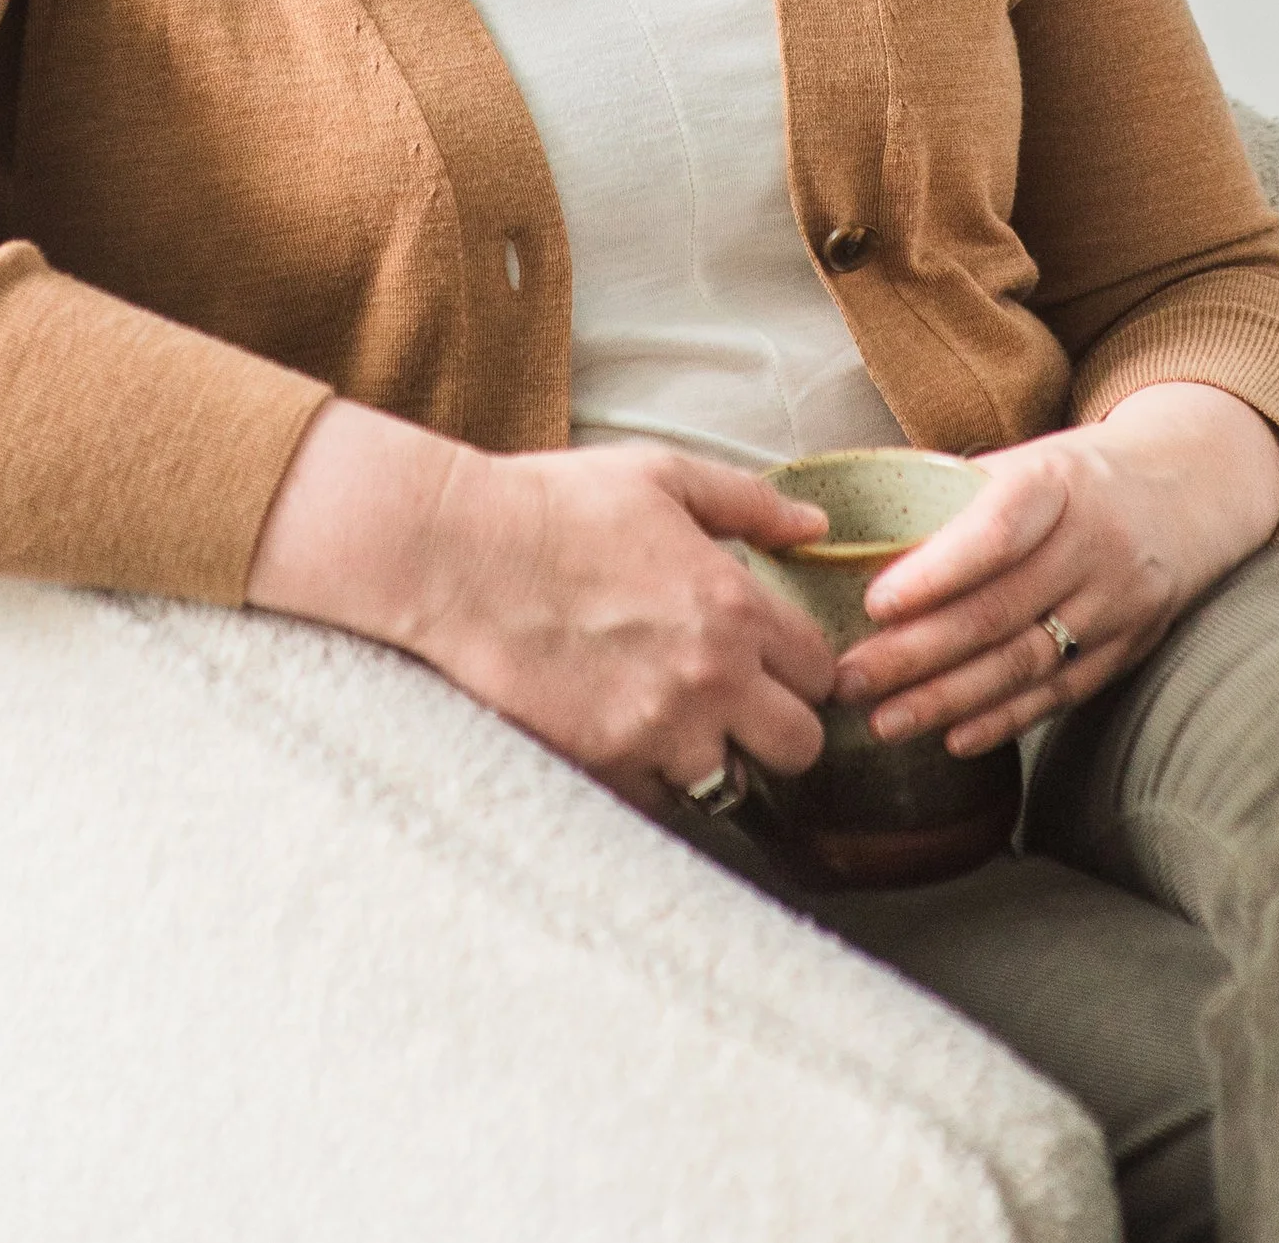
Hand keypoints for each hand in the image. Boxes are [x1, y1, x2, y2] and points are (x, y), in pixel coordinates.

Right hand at [248, 401, 836, 808]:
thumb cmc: (555, 505)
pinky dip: (650, 778)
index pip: (821, 671)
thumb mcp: (661, 476)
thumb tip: (816, 527)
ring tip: (674, 721)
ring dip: (712, 758)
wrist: (457, 555)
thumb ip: (749, 503)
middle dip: (778, 727)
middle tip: (738, 703)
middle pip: (801, 746)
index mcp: (735, 606)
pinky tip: (623, 734)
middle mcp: (711, 679)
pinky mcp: (604, 768)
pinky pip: (658, 802)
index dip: (801, 666)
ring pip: (732, 785)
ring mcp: (658, 732)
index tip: (772, 659)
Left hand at [831, 382, 1278, 757]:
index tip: (872, 606)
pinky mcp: (1130, 648)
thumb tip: (850, 539)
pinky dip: (1004, 720)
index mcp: (1058, 483)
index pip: (992, 534)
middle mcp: (1095, 544)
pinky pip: (1061, 693)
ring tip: (883, 720)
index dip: (933, 574)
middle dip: (915, 654)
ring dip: (948, 699)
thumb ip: (951, 501)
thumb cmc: (1074, 478)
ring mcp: (1118, 603)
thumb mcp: (1024, 464)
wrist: (1186, 491)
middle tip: (848, 679)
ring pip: (1025, 662)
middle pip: (998, 611)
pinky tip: (953, 738)